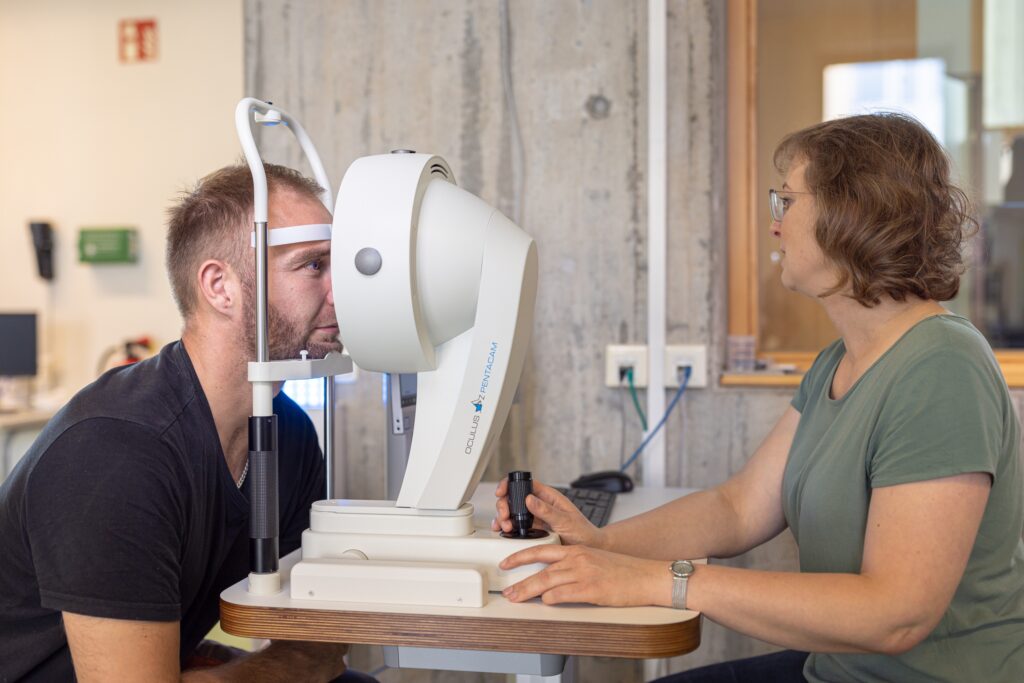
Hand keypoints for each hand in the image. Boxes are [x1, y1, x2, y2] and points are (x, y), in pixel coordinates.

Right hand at [491, 477, 603, 546]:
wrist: (588, 549)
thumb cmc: (583, 532)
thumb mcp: (566, 520)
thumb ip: (547, 511)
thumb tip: (529, 499)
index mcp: (548, 497)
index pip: (526, 483)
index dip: (511, 484)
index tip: (501, 492)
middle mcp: (540, 506)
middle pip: (515, 498)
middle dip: (505, 505)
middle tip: (505, 517)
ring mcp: (535, 518)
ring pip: (512, 512)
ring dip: (504, 518)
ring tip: (506, 526)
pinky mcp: (533, 531)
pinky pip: (516, 527)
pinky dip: (506, 528)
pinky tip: (503, 531)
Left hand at [499, 543, 670, 606]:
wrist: (646, 576)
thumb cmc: (623, 570)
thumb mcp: (594, 559)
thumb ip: (573, 564)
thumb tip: (553, 577)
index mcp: (577, 550)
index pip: (541, 549)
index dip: (520, 555)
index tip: (507, 562)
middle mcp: (577, 558)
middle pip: (540, 567)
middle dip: (519, 579)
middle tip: (507, 590)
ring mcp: (583, 573)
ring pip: (547, 581)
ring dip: (528, 591)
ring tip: (516, 598)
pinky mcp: (591, 589)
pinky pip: (563, 594)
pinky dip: (551, 599)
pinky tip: (546, 602)